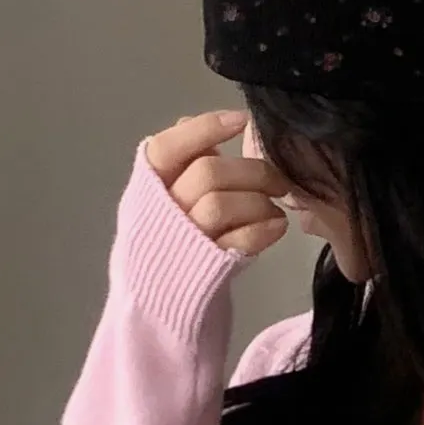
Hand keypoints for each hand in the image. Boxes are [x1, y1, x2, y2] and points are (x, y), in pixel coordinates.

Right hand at [144, 109, 291, 258]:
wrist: (158, 303)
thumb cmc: (170, 242)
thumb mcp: (164, 201)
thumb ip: (180, 165)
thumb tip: (199, 123)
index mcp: (146, 189)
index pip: (166, 148)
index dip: (204, 129)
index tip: (241, 121)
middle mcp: (160, 213)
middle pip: (204, 174)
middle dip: (249, 169)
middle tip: (277, 178)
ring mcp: (182, 243)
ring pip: (219, 205)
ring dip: (257, 200)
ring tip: (275, 205)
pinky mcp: (206, 271)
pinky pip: (239, 242)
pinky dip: (263, 229)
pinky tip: (277, 226)